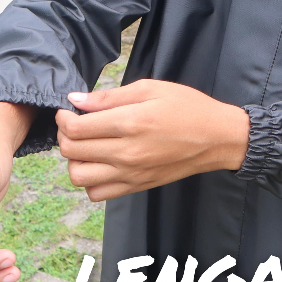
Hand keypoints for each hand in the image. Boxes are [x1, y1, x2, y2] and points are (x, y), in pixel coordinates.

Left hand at [57, 80, 248, 201]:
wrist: (217, 138)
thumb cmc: (187, 107)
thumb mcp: (151, 88)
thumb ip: (110, 96)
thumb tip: (76, 100)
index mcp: (130, 123)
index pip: (75, 128)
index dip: (63, 118)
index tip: (69, 110)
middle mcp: (126, 153)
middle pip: (71, 152)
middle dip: (64, 135)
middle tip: (74, 124)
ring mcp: (131, 174)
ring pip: (79, 177)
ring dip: (74, 160)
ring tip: (86, 146)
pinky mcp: (136, 186)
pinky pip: (97, 194)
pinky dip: (90, 180)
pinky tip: (100, 163)